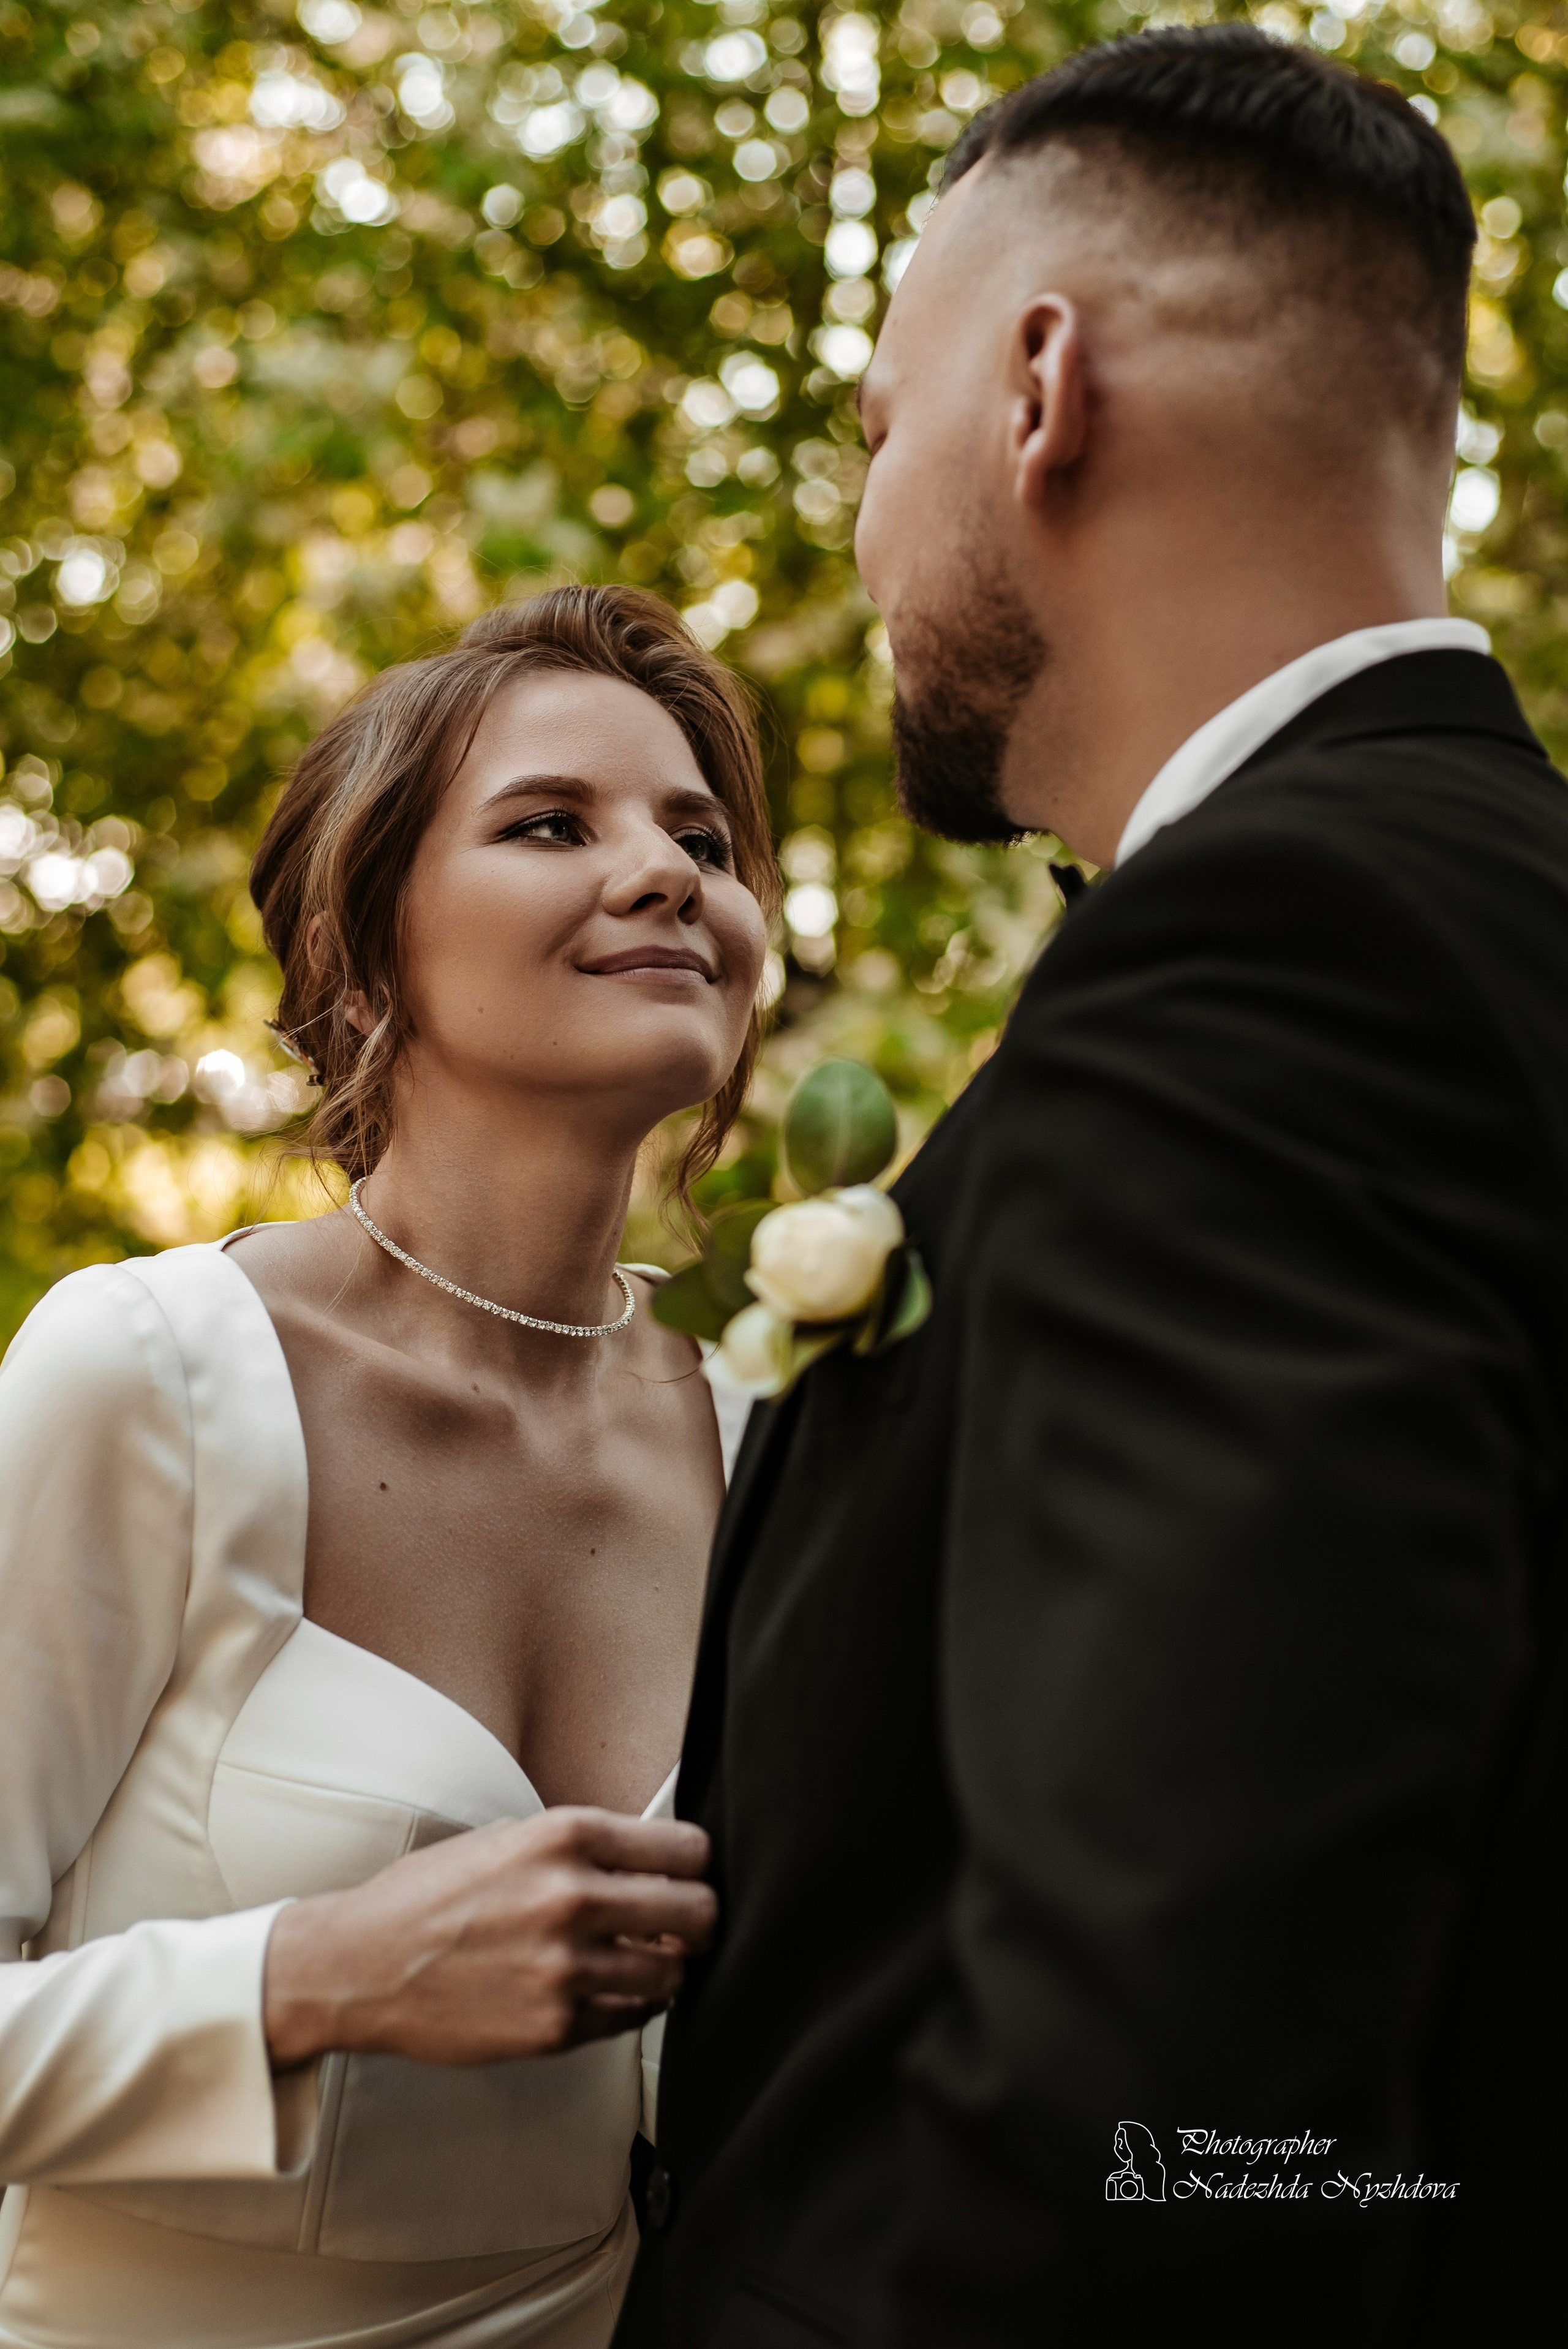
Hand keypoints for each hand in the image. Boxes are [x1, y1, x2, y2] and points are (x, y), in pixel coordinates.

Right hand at [263, 1807, 715, 2067]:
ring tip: (640, 1961)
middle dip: (697, 1919)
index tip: (690, 1875)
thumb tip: (651, 1863)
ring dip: (665, 1969)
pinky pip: (629, 2019)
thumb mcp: (510, 1839)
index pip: (687, 1849)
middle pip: (698, 1913)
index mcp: (566, 1838)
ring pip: (672, 1975)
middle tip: (684, 1925)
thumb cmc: (430, 1897)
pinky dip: (627, 2006)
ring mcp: (567, 1969)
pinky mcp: (556, 2027)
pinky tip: (601, 1990)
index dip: (695, 1865)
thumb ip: (583, 1849)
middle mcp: (574, 1898)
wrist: (361, 1965)